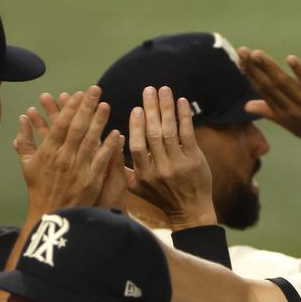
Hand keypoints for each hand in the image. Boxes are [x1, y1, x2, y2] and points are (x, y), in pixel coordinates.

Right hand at [13, 86, 123, 219]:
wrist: (51, 215)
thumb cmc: (39, 189)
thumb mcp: (27, 164)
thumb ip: (24, 141)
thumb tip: (22, 118)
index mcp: (48, 152)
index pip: (61, 124)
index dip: (70, 108)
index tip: (78, 94)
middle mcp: (63, 157)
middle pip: (77, 127)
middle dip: (86, 107)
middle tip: (96, 90)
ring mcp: (78, 168)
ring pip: (90, 140)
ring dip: (99, 122)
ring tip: (107, 105)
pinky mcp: (91, 180)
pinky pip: (102, 160)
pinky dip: (109, 146)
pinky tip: (117, 133)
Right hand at [127, 86, 216, 229]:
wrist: (191, 212)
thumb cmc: (162, 197)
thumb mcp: (137, 188)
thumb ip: (122, 168)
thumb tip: (106, 148)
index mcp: (144, 173)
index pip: (137, 145)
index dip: (136, 125)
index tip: (136, 108)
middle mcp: (160, 169)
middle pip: (153, 134)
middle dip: (151, 109)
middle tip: (149, 90)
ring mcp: (178, 165)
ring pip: (169, 131)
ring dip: (166, 108)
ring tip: (164, 90)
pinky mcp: (194, 161)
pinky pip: (188, 135)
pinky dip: (184, 117)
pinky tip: (181, 102)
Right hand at [238, 48, 300, 165]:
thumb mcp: (292, 124)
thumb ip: (270, 112)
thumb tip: (247, 106)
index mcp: (283, 115)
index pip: (263, 91)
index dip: (250, 74)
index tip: (240, 58)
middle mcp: (292, 111)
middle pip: (270, 86)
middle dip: (254, 68)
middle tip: (242, 50)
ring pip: (285, 84)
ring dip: (270, 68)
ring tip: (257, 53)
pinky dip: (300, 72)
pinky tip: (291, 59)